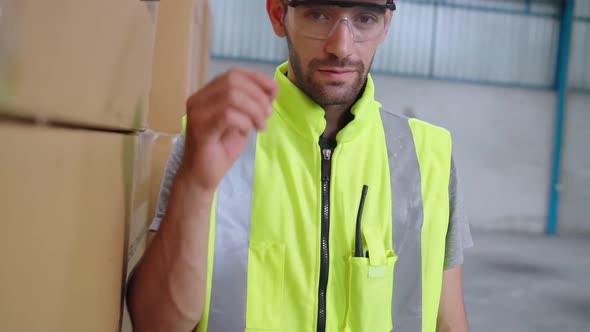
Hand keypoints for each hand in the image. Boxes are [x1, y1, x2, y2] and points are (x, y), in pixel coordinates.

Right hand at [179, 68, 278, 191]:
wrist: (202, 176)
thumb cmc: (221, 149)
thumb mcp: (244, 121)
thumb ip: (255, 104)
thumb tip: (273, 87)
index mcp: (207, 94)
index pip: (233, 74)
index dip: (257, 78)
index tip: (274, 91)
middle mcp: (198, 100)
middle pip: (232, 81)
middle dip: (257, 95)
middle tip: (267, 114)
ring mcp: (197, 113)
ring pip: (231, 96)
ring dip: (254, 110)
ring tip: (260, 125)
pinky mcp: (200, 129)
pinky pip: (227, 115)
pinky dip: (244, 122)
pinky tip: (247, 132)